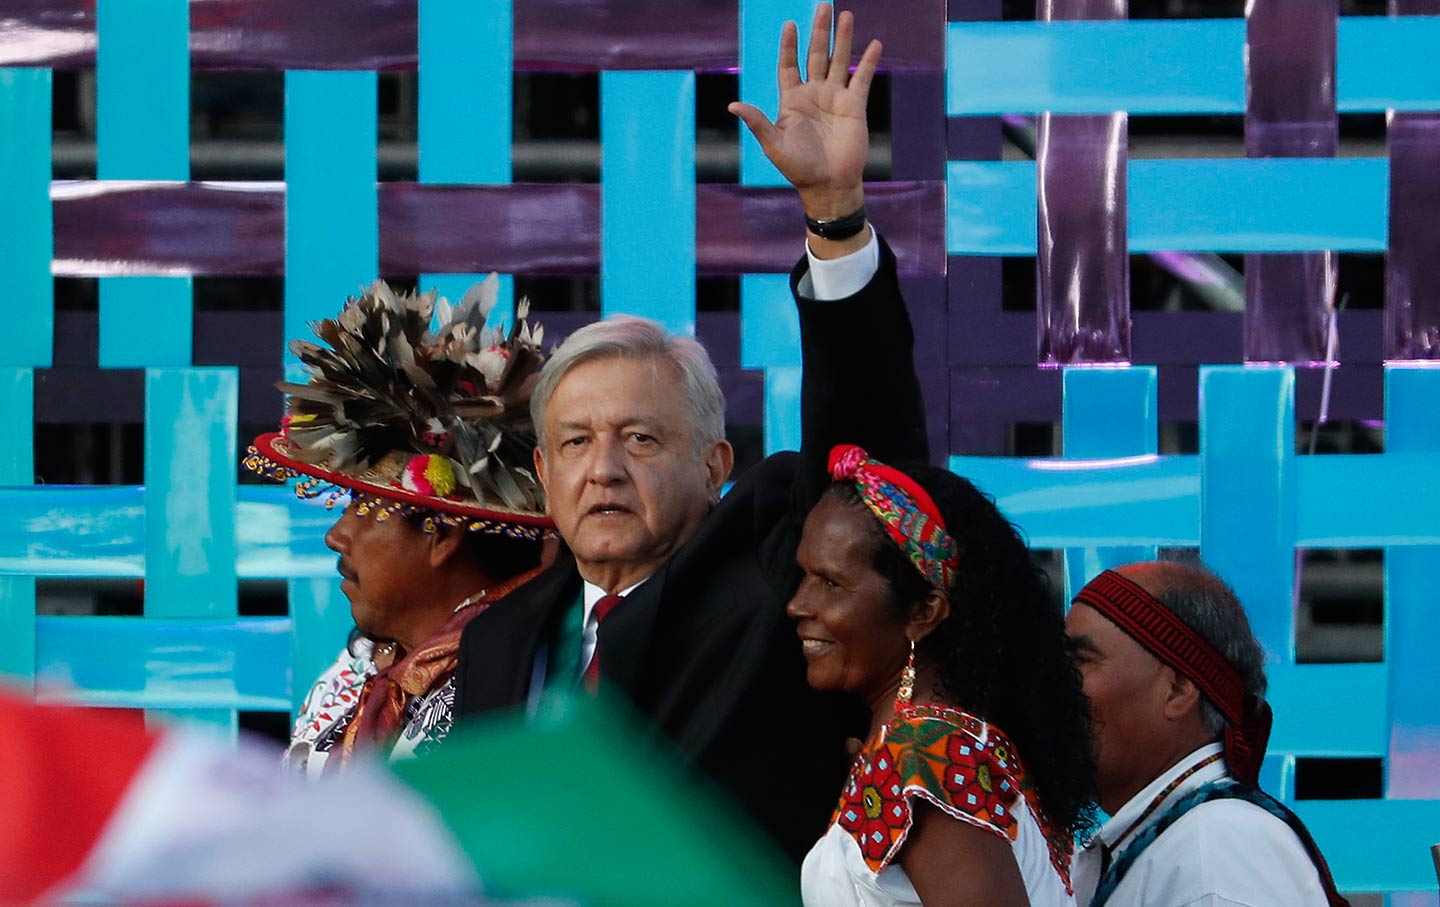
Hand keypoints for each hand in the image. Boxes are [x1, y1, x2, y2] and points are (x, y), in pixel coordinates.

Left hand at [728, 4, 881, 220]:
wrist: (828, 185)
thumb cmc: (798, 168)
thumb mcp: (774, 145)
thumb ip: (757, 122)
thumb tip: (732, 105)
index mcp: (792, 101)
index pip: (789, 66)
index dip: (789, 46)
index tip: (789, 25)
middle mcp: (814, 95)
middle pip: (815, 55)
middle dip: (819, 31)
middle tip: (822, 5)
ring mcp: (835, 98)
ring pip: (839, 61)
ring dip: (843, 39)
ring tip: (845, 15)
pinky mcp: (854, 107)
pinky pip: (861, 79)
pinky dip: (868, 62)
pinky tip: (874, 45)